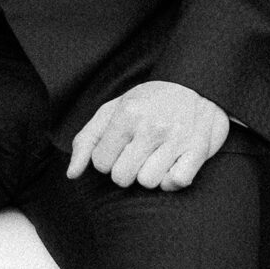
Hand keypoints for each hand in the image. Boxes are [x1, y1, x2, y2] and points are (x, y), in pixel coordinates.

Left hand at [67, 81, 228, 190]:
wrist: (196, 85)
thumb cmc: (149, 102)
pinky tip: (171, 164)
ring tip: (154, 156)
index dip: (106, 159)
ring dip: (149, 174)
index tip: (117, 148)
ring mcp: (176, 139)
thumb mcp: (114, 109)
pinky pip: (176, 183)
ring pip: (148, 183)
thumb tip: (71, 174)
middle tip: (136, 153)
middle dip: (125, 170)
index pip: (101, 162)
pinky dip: (172, 179)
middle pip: (122, 177)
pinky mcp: (197, 150)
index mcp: (127, 113)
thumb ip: (88, 139)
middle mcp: (151, 126)